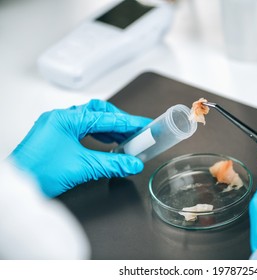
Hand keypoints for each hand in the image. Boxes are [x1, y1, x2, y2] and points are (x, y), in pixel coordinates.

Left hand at [9, 100, 151, 197]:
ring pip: (90, 119)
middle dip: (119, 121)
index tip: (144, 125)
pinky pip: (82, 128)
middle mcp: (61, 118)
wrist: (17, 186)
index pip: (106, 118)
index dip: (129, 122)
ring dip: (109, 127)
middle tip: (136, 130)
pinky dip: (97, 133)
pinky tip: (106, 141)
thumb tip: (132, 163)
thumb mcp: (83, 167)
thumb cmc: (39, 173)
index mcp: (67, 119)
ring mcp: (57, 126)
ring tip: (125, 137)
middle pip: (98, 112)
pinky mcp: (56, 136)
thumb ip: (112, 164)